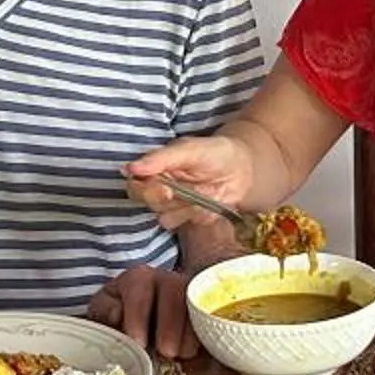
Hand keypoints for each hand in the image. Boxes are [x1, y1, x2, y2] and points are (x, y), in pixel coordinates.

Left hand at [88, 264, 197, 357]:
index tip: (138, 342)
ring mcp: (192, 293)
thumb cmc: (123, 310)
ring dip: (190, 333)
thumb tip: (117, 314)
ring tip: (181, 354)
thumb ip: (104, 310)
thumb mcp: (105, 308)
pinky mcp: (207, 308)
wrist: (149, 308)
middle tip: (166, 352)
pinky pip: (213, 318)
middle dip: (171, 325)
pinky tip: (195, 351)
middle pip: (175, 295)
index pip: (139, 291)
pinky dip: (205, 335)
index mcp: (139, 278)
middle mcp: (168, 280)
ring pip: (197, 305)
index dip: (138, 317)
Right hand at [122, 135, 252, 227]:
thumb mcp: (189, 150)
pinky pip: (190, 224)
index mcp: (155, 171)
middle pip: (148, 205)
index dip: (143, 190)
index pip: (135, 186)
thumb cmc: (214, 152)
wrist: (243, 168)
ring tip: (206, 191)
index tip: (163, 189)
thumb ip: (160, 159)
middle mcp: (161, 190)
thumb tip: (131, 168)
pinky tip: (214, 202)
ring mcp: (176, 207)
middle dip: (165, 200)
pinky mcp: (192, 219)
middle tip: (178, 192)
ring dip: (187, 208)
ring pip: (167, 219)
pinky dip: (203, 214)